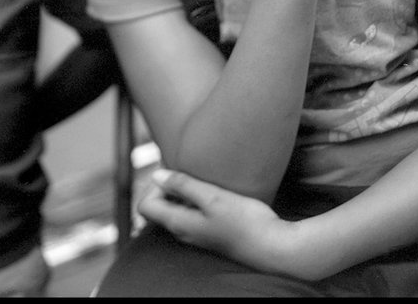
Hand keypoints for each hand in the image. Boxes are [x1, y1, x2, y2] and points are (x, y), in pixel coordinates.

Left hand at [139, 168, 303, 276]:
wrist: (272, 246)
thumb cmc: (244, 221)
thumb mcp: (212, 197)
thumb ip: (183, 186)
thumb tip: (157, 175)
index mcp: (179, 224)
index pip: (145, 206)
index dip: (153, 186)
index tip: (174, 172)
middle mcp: (184, 232)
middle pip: (159, 207)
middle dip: (168, 185)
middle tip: (188, 170)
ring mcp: (197, 233)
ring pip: (176, 209)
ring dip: (183, 191)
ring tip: (203, 178)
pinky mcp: (211, 231)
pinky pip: (192, 212)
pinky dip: (196, 199)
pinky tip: (214, 191)